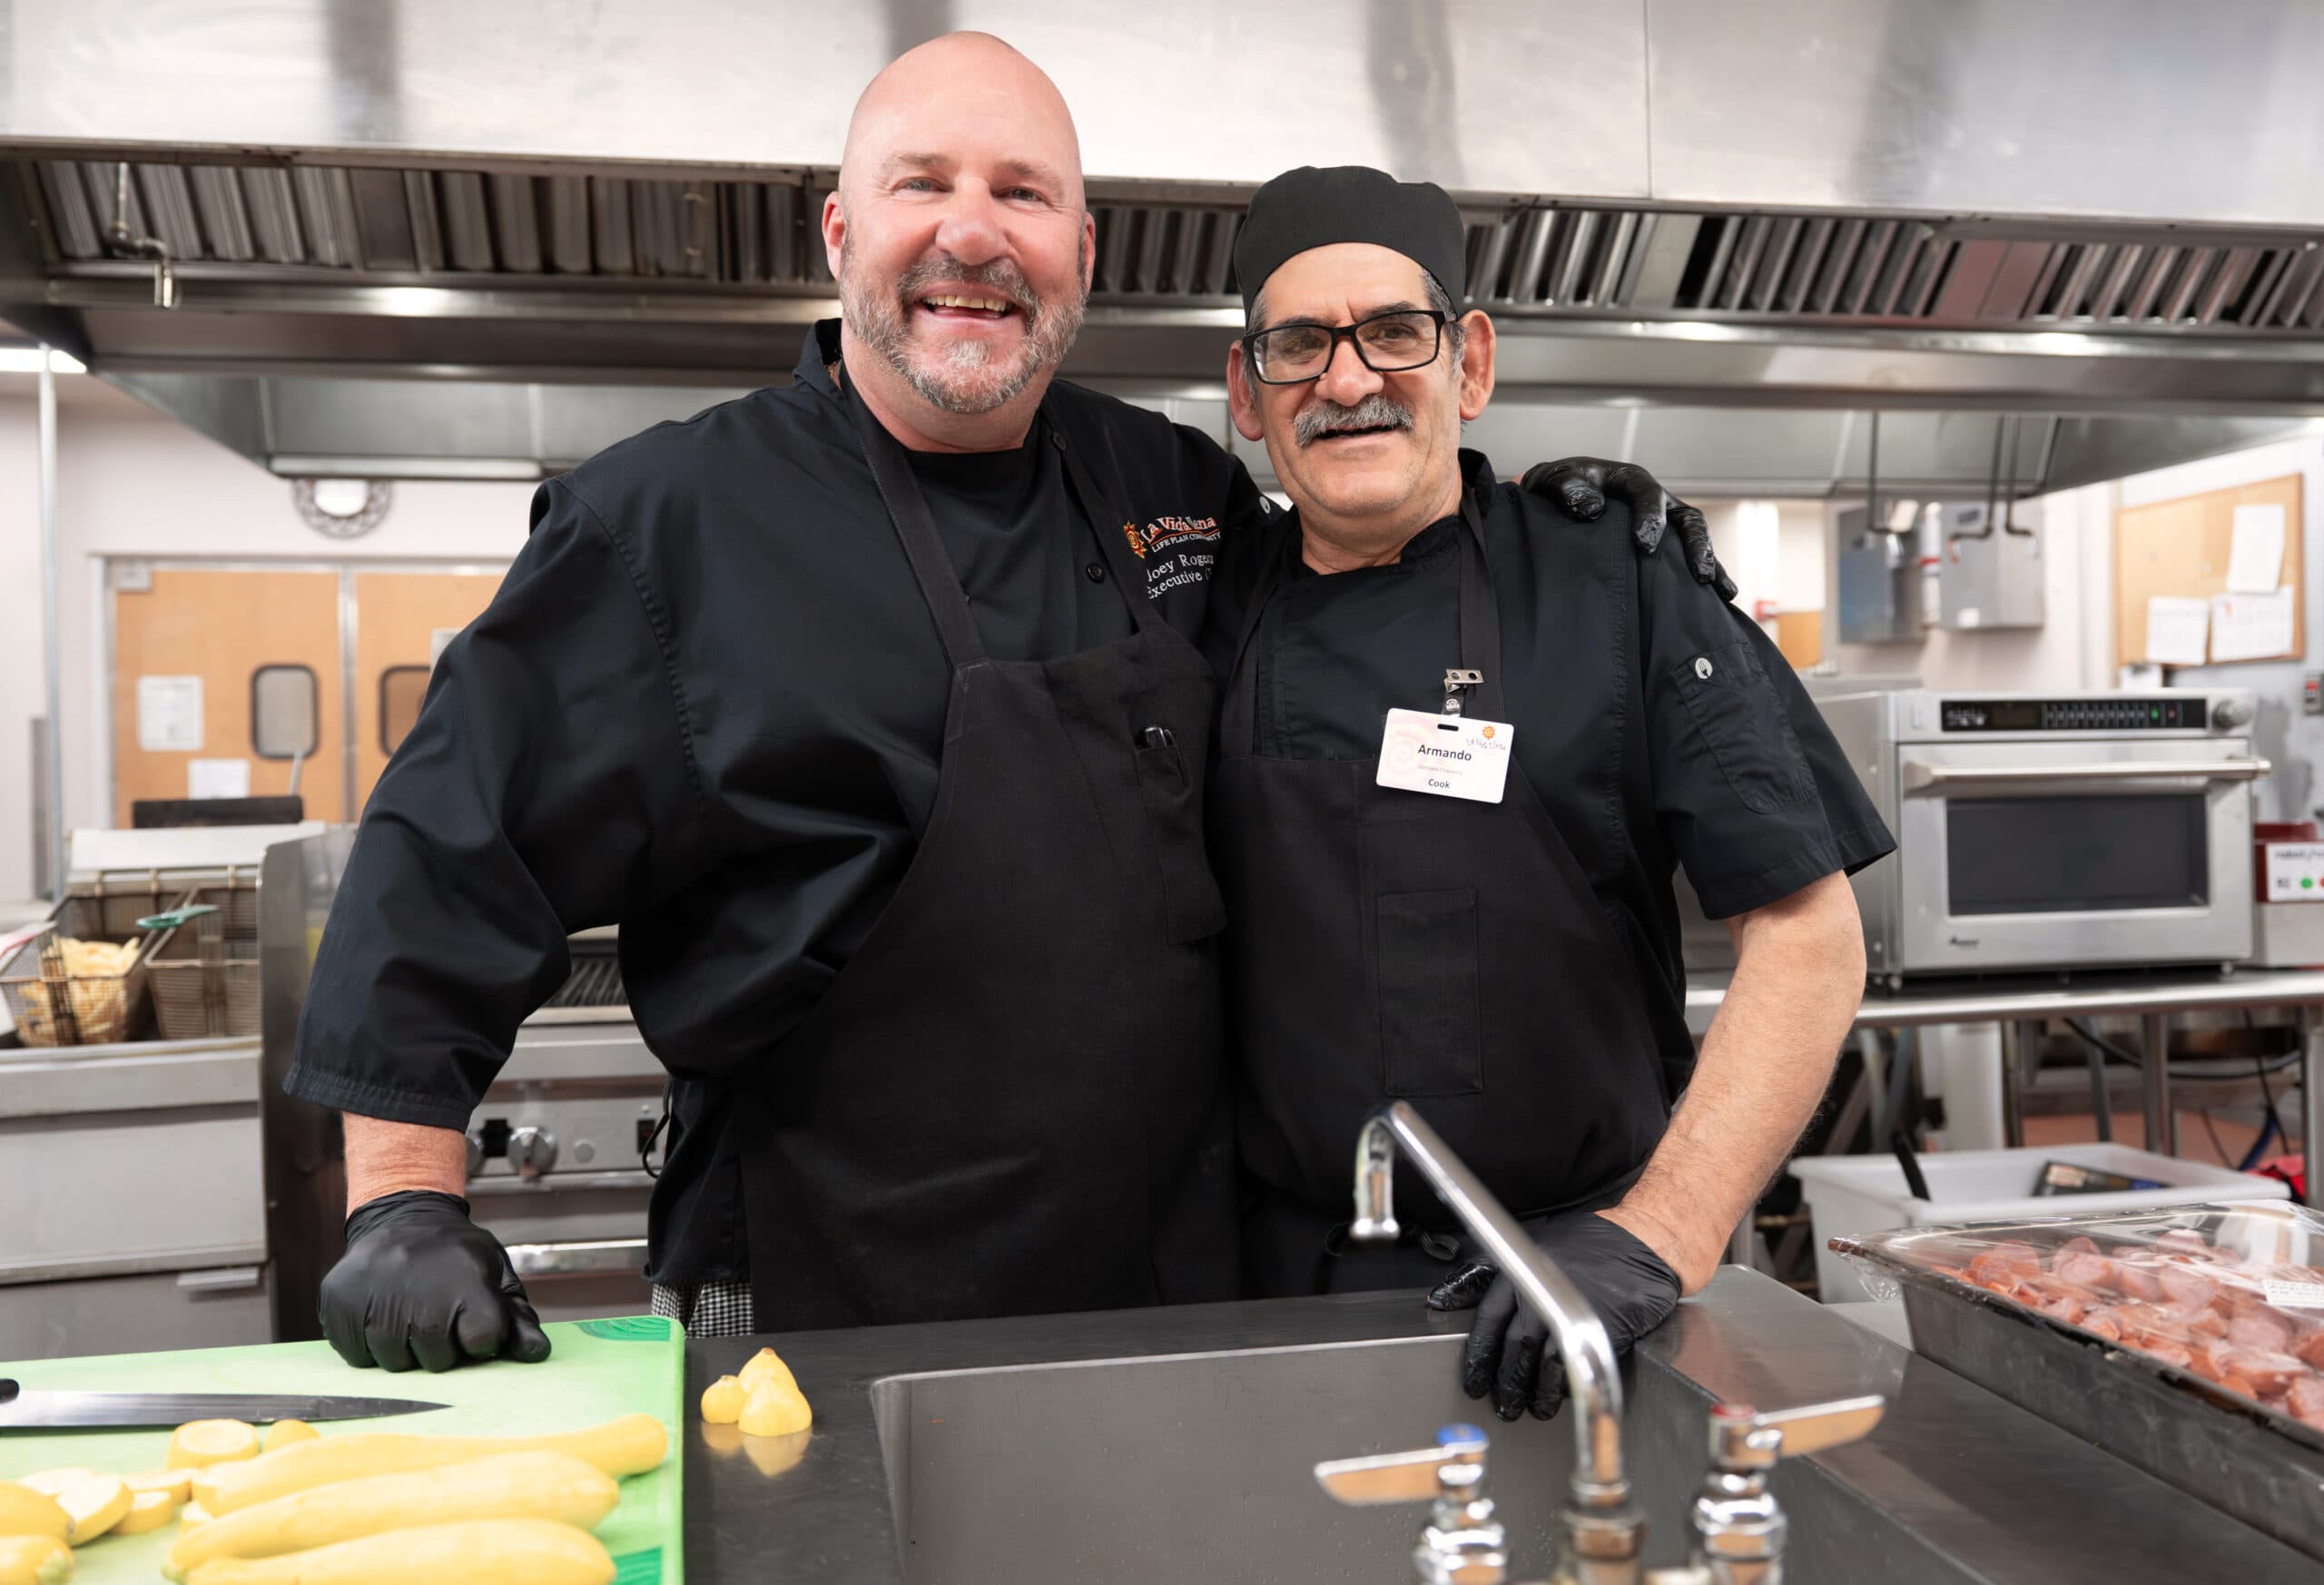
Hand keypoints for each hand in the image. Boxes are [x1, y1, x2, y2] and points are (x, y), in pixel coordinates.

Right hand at [318, 1190, 550, 1371]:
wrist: (400, 1217)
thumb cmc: (454, 1255)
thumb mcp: (494, 1273)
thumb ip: (516, 1317)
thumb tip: (538, 1354)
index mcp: (467, 1280)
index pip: (482, 1339)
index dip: (481, 1339)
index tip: (475, 1325)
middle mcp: (418, 1289)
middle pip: (437, 1360)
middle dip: (442, 1349)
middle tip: (437, 1318)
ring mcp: (373, 1296)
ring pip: (394, 1363)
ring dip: (404, 1350)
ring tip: (408, 1314)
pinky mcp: (338, 1303)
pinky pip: (358, 1357)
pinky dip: (370, 1347)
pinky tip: (381, 1315)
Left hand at [1424, 1211, 1681, 1421]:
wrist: (1639, 1244)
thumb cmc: (1585, 1244)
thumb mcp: (1527, 1248)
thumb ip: (1482, 1274)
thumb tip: (1442, 1298)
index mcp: (1519, 1272)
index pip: (1488, 1319)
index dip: (1478, 1355)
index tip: (1472, 1380)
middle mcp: (1541, 1292)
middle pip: (1513, 1347)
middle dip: (1504, 1381)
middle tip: (1500, 1403)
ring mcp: (1571, 1311)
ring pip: (1541, 1362)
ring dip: (1532, 1391)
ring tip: (1528, 1408)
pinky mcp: (1599, 1329)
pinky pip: (1573, 1367)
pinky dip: (1562, 1388)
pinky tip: (1557, 1398)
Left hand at [1520, 457, 1734, 601]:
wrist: (1555, 499)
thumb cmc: (1556, 488)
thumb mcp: (1554, 481)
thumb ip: (1568, 489)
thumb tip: (1591, 509)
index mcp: (1630, 481)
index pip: (1649, 495)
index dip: (1651, 518)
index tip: (1644, 545)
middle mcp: (1655, 501)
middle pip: (1687, 518)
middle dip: (1696, 546)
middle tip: (1699, 575)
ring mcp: (1663, 523)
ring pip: (1694, 539)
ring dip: (1710, 563)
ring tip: (1722, 592)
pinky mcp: (1662, 545)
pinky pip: (1686, 559)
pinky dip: (1705, 575)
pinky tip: (1719, 599)